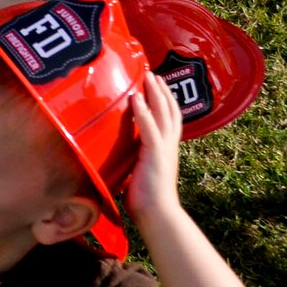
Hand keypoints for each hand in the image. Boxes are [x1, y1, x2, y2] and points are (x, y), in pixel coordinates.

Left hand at [124, 73, 183, 224]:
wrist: (157, 214)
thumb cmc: (144, 198)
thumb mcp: (138, 171)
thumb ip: (133, 159)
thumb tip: (117, 154)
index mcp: (166, 149)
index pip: (169, 118)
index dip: (165, 101)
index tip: (158, 85)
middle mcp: (168, 145)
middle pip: (170, 111)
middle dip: (162, 91)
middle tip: (153, 73)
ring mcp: (163, 148)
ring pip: (163, 113)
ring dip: (155, 93)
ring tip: (147, 76)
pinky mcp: (155, 154)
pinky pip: (149, 127)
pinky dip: (143, 111)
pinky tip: (136, 97)